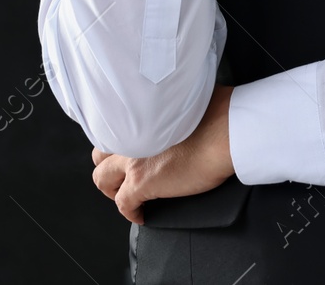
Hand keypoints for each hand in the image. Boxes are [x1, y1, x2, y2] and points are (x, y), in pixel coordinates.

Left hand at [91, 83, 235, 224]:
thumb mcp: (187, 108)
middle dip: (107, 167)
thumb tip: (179, 117)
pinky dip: (130, 213)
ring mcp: (133, 160)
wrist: (224, 131)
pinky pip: (123, 204)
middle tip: (120, 176)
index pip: (114, 131)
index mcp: (142, 116)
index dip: (120, 146)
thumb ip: (171, 114)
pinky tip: (141, 215)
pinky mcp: (140, 183)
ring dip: (112, 189)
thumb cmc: (216, 116)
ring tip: (126, 196)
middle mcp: (132, 136)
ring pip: (101, 178)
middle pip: (100, 154)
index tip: (129, 154)